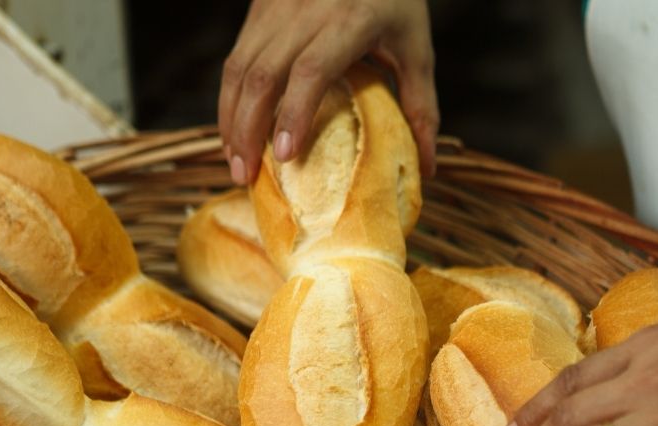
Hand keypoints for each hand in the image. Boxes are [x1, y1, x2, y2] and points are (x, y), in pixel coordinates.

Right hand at [219, 0, 436, 185]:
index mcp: (350, 20)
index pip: (311, 71)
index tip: (284, 156)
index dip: (294, 115)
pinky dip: (231, 99)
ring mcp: (276, 6)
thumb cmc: (396, 1)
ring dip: (230, 119)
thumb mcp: (417, 50)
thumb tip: (427, 168)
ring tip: (236, 162)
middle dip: (247, 130)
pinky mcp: (259, 7)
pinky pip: (236, 58)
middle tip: (247, 177)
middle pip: (262, 75)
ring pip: (238, 68)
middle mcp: (305, 10)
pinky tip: (235, 130)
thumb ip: (421, 109)